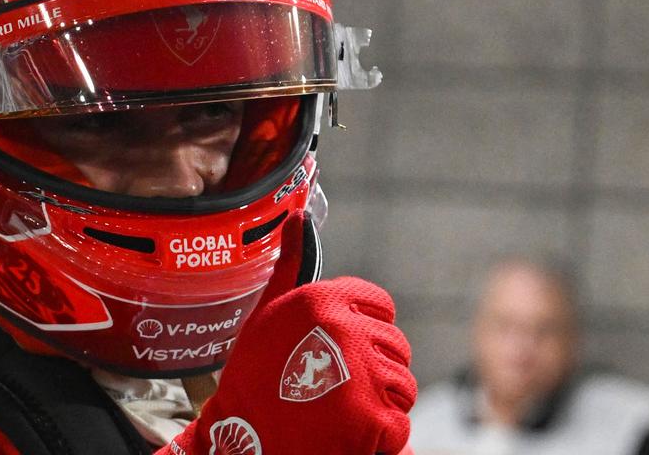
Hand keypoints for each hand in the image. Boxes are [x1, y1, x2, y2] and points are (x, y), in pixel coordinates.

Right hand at [165, 213, 415, 453]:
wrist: (246, 445)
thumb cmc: (255, 380)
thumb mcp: (268, 315)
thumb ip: (291, 266)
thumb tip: (299, 217)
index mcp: (326, 300)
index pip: (380, 305)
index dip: (364, 328)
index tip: (338, 348)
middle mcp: (349, 330)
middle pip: (394, 346)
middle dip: (373, 367)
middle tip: (333, 386)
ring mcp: (367, 374)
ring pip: (401, 384)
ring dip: (378, 401)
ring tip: (337, 409)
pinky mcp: (379, 417)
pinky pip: (399, 423)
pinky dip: (379, 435)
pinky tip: (345, 432)